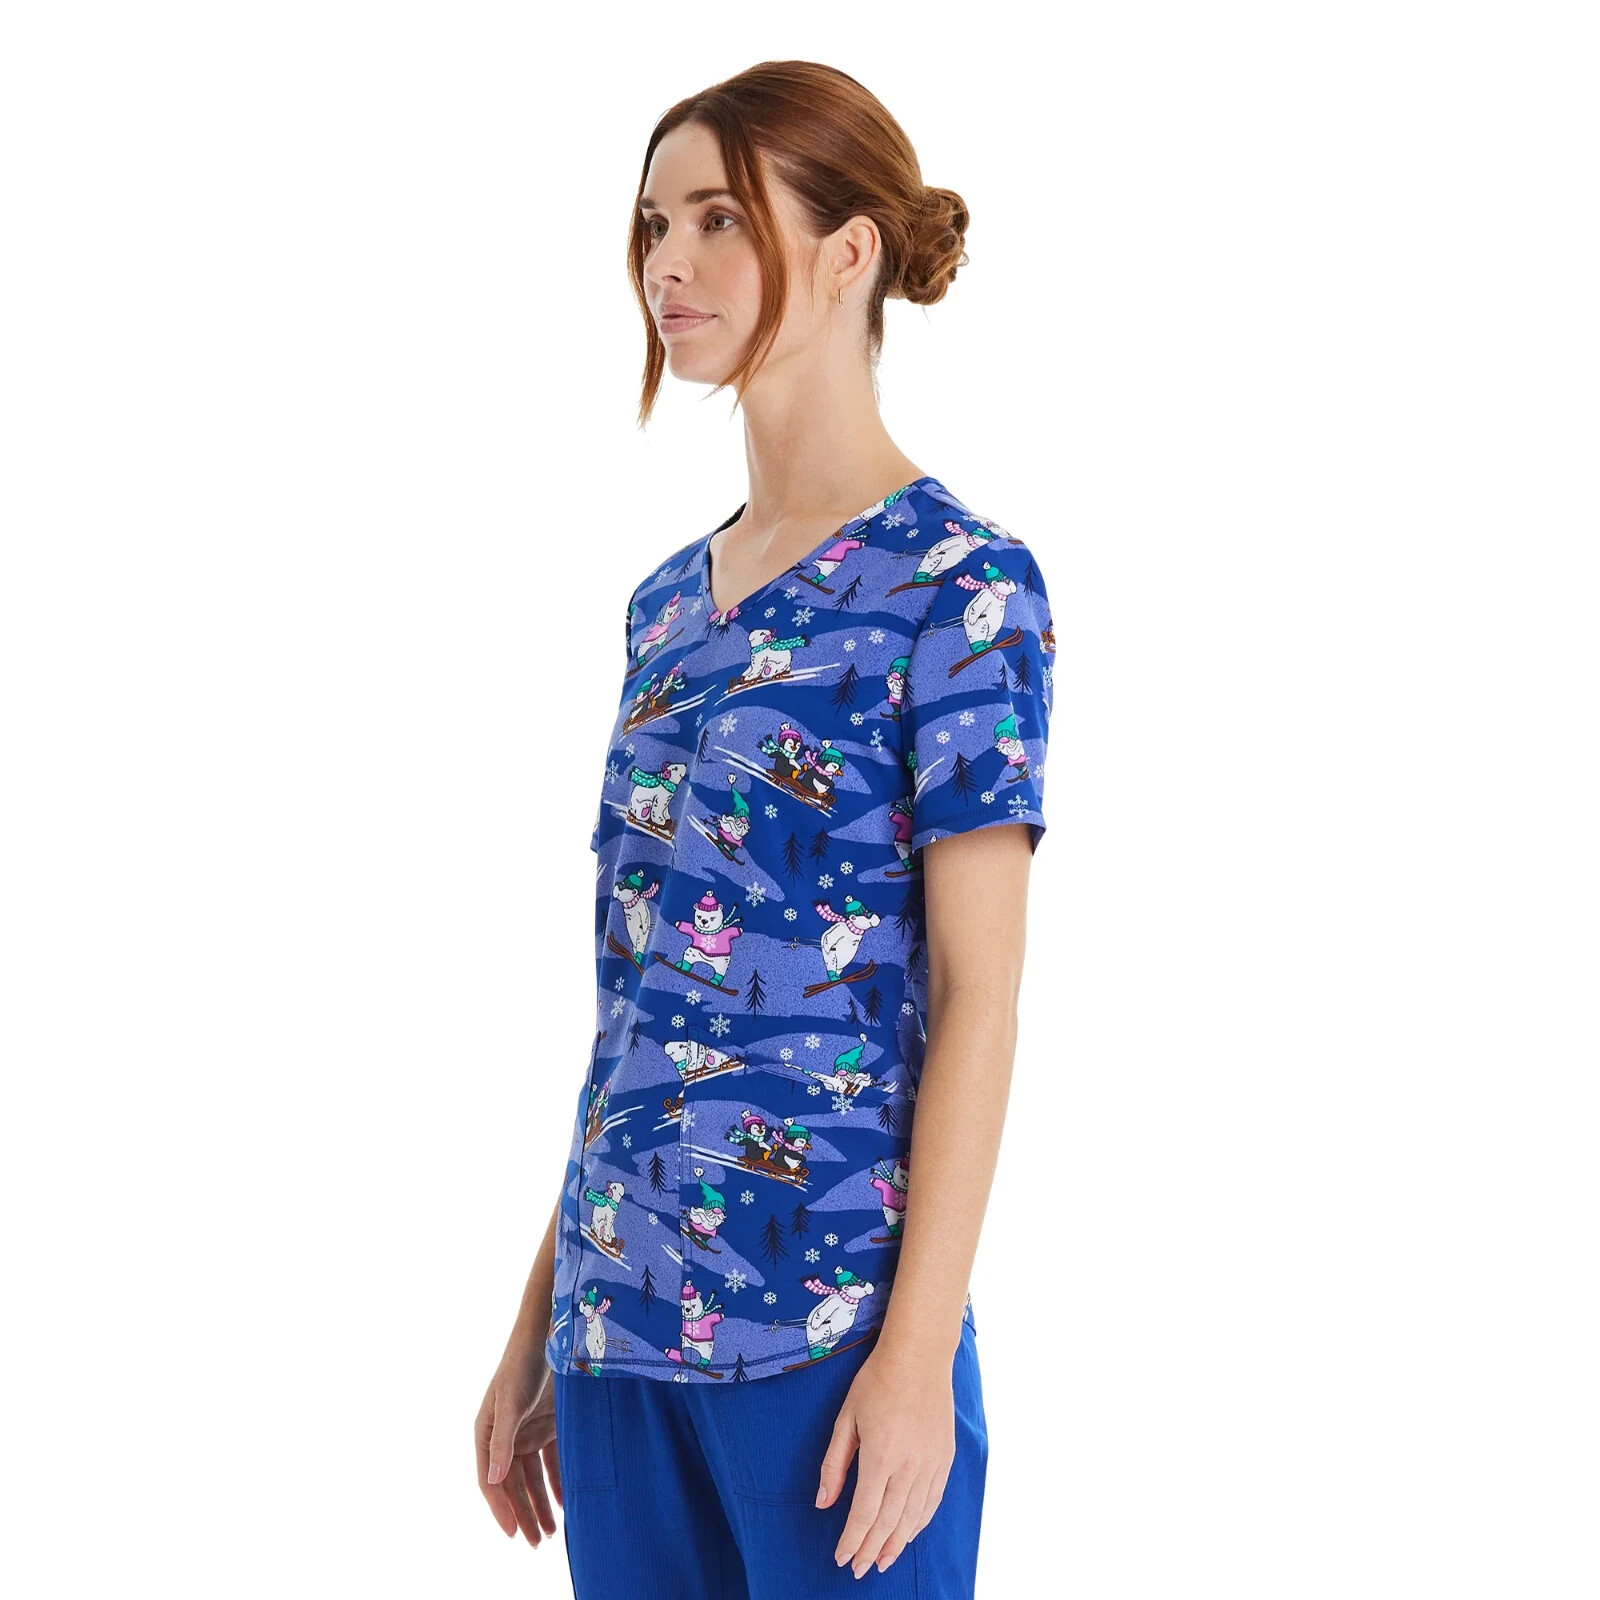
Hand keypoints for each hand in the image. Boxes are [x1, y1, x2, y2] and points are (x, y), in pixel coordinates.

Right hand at [475, 1344, 560, 1547]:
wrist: (549, 1334)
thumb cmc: (521, 1364)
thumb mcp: (510, 1403)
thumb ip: (502, 1441)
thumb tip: (494, 1480)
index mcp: (487, 1433)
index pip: (491, 1481)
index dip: (501, 1508)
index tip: (513, 1533)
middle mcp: (505, 1437)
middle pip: (513, 1485)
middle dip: (524, 1514)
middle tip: (536, 1543)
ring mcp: (528, 1431)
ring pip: (533, 1477)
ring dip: (541, 1504)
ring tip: (552, 1532)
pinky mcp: (549, 1425)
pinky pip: (553, 1461)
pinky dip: (558, 1481)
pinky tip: (566, 1502)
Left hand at [818, 1341, 955, 1577]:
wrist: (919, 1356)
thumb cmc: (877, 1381)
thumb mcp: (846, 1418)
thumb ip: (834, 1464)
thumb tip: (822, 1503)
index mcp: (881, 1457)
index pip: (864, 1513)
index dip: (852, 1540)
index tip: (841, 1559)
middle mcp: (910, 1467)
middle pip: (889, 1522)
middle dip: (871, 1550)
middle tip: (858, 1569)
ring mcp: (931, 1464)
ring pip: (913, 1518)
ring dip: (896, 1544)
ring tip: (882, 1562)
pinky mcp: (945, 1459)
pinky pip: (932, 1502)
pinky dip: (919, 1524)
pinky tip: (908, 1534)